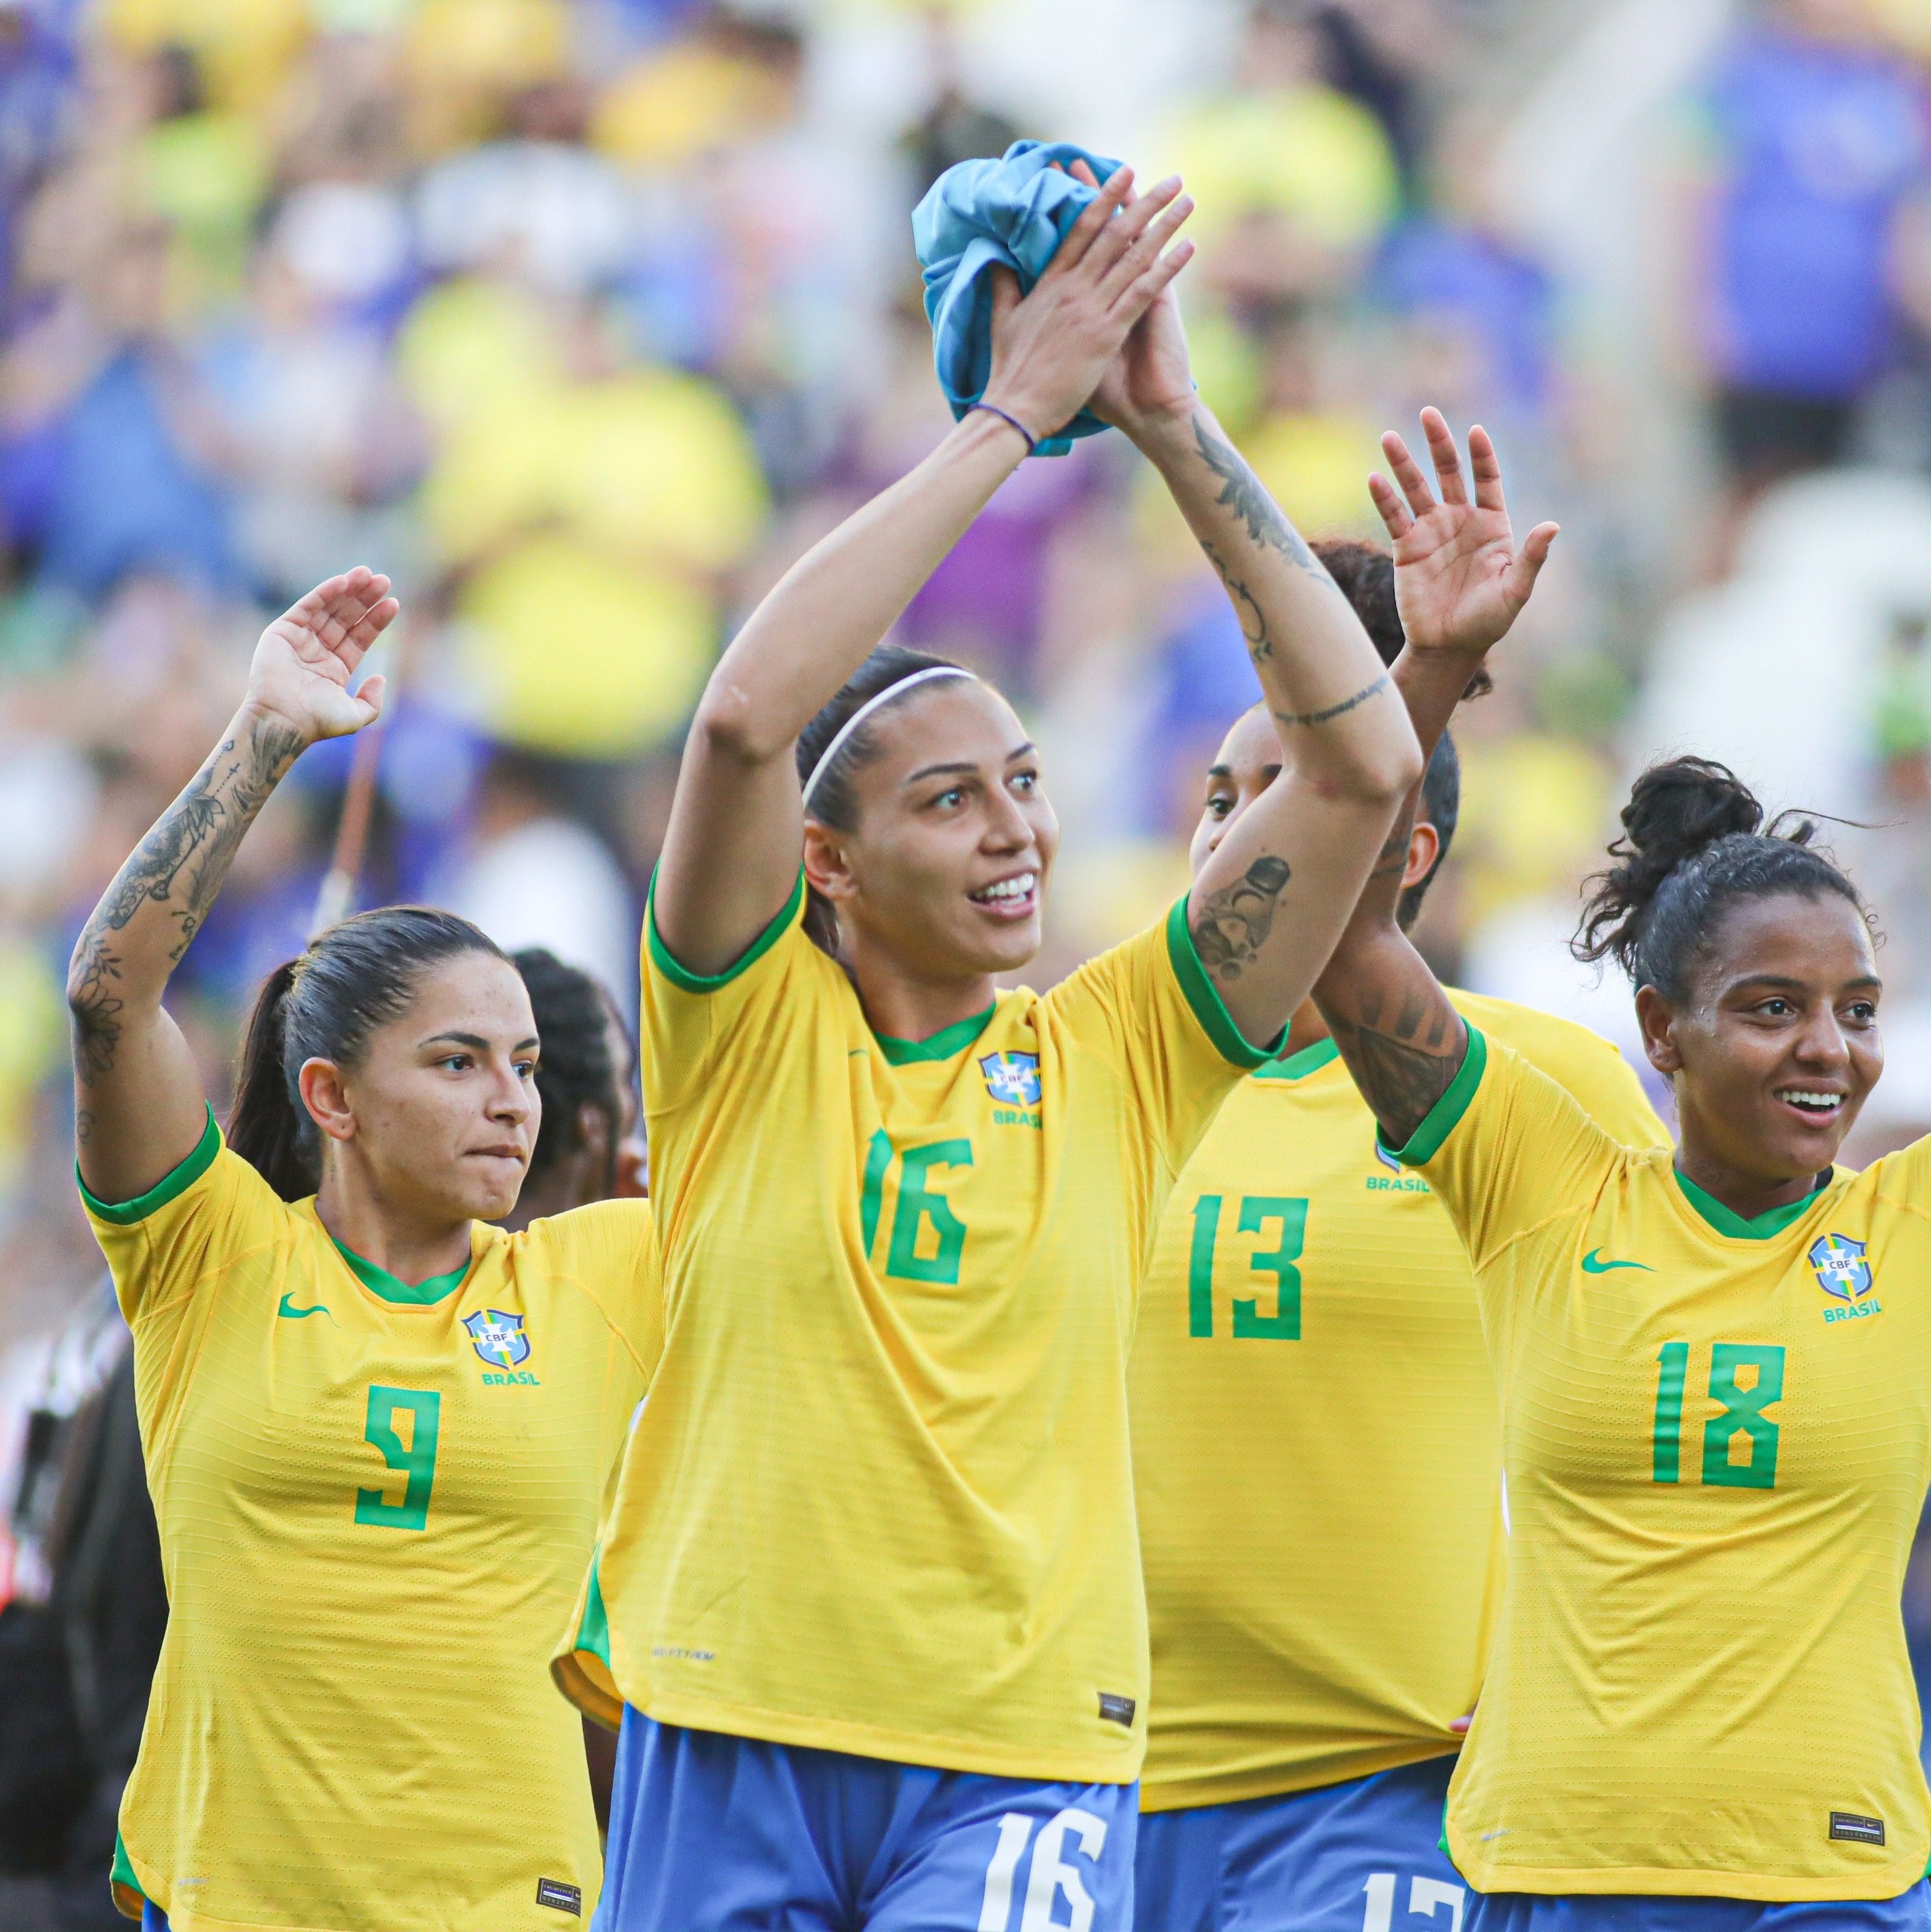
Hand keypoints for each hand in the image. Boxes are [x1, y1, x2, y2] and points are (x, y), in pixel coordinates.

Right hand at [244, 567, 397, 744]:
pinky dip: (325, 592)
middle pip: (347, 618)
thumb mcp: (355, 716)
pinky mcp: (283, 630)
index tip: (394, 603)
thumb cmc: (317, 722)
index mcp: (336, 668)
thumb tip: (381, 677)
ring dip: (349, 590)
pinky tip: (344, 581)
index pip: (361, 637)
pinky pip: (307, 606)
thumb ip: (373, 701)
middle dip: (365, 599)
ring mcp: (300, 639)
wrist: (283, 721)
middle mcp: (319, 651)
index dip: (377, 620)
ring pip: (329, 608)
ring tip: (368, 574)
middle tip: (384, 580)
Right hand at [981, 164, 1195, 441]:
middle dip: (1145, 203)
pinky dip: (1167, 268)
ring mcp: (1091, 309)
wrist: (1016, 408)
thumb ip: (1003, 286)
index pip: (1081, 229)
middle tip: (1171, 179)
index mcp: (1050, 283)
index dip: (1104, 197)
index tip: (1124, 172)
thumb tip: (996, 259)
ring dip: (1164, 226)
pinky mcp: (1106, 334)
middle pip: (1114, 234)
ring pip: (1133, 257)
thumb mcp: (1002, 320)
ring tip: (1187, 202)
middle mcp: (1073, 288)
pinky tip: (1188, 248)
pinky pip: (1143, 292)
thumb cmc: (1009, 370)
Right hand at [1370, 410, 1557, 656]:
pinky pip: (1394, 517)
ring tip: (1389, 437)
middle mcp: (1460, 521)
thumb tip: (1553, 525)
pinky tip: (1375, 478)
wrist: (1449, 646)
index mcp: (1491, 525)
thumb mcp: (1516, 591)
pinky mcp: (1406, 548)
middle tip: (1428, 413)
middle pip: (1449, 472)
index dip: (1482, 456)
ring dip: (1403, 463)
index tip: (1476, 432)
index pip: (1487, 479)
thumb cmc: (1488, 621)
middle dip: (1439, 443)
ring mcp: (1431, 532)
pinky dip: (1384, 498)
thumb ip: (1532, 557)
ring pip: (1416, 488)